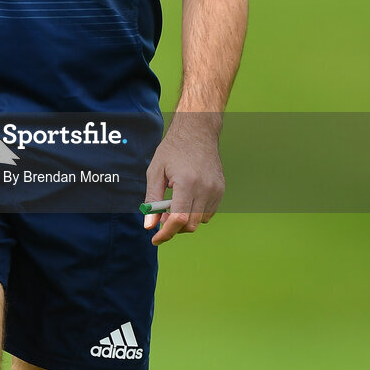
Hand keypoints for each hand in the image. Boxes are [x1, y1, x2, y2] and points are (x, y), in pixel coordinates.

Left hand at [143, 113, 224, 243]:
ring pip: (199, 220)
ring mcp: (216, 190)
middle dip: (174, 227)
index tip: (155, 239)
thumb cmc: (173, 149)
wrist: (197, 131)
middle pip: (189, 224)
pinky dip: (195, 212)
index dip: (165, 233)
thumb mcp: (156, 171)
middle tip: (161, 217)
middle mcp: (205, 188)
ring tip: (173, 204)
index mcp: (187, 183)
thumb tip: (149, 225)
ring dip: (185, 219)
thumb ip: (152, 200)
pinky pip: (208, 212)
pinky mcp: (220, 190)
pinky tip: (186, 198)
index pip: (178, 220)